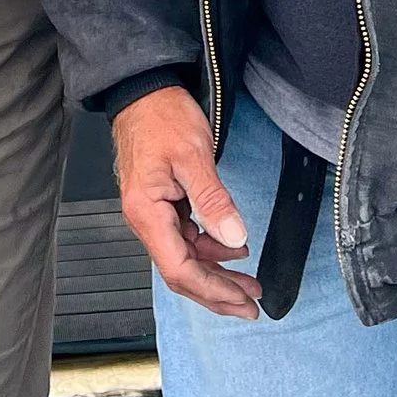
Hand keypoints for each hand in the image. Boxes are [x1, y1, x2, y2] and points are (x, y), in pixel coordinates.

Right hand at [112, 86, 259, 318]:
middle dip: (217, 291)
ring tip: (249, 281)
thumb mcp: (194, 155)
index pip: (179, 268)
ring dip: (216, 273)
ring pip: (185, 258)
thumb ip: (214, 200)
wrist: (145, 91)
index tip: (242, 300)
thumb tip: (234, 239)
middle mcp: (146, 219)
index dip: (212, 290)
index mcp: (147, 212)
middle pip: (181, 272)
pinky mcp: (163, 204)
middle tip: (251, 305)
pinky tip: (232, 248)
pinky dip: (210, 248)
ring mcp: (154, 212)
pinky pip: (186, 238)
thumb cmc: (162, 116)